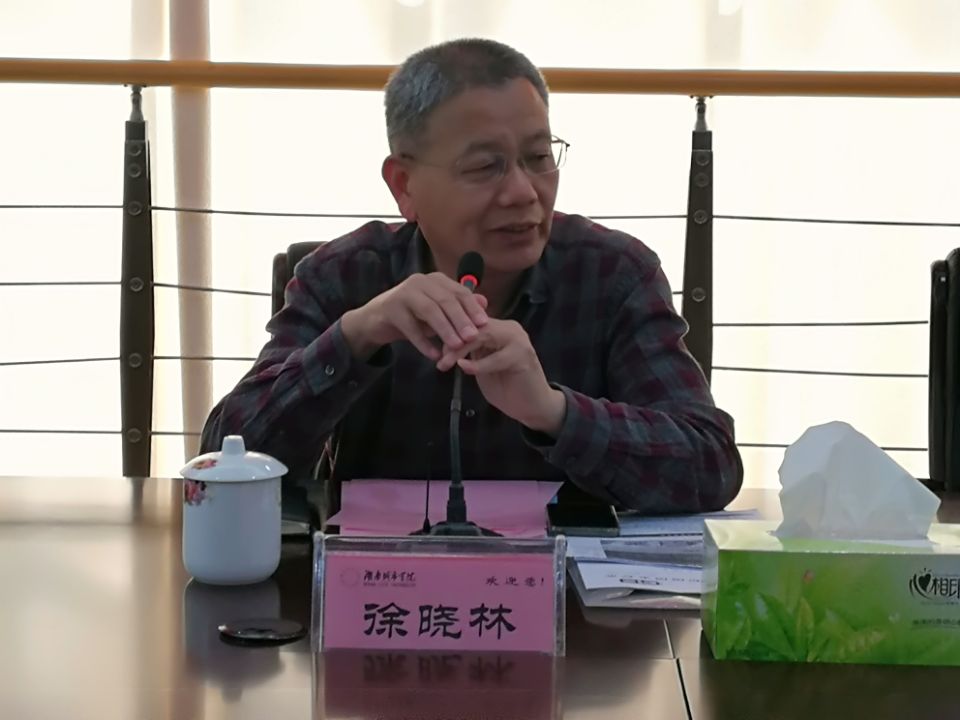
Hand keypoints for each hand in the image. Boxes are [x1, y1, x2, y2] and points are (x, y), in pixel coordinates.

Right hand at [341, 273, 488, 361]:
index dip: (472, 307)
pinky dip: (423, 342)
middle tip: (472, 336)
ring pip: (429, 310)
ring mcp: (403, 293)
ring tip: (456, 346)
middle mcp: (420, 281)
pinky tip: (434, 355)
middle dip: (460, 319)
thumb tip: (485, 303)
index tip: (484, 323)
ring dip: (445, 329)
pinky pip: (410, 327)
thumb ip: (460, 307)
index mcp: (435, 280)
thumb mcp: (438, 311)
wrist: (376, 320)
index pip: (458, 291)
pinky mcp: (390, 308)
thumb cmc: (413, 315)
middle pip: (445, 300)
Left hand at [437, 319, 565, 435]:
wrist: (532, 406)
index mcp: (498, 328)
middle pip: (475, 325)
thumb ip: (469, 351)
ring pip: (484, 335)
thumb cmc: (505, 386)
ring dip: (462, 349)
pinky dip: (479, 364)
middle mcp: (510, 329)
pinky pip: (496, 358)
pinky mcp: (523, 357)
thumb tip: (443, 340)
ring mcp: (518, 341)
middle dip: (453, 338)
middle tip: (439, 355)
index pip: (471, 320)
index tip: (433, 343)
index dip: (450, 328)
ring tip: (447, 362)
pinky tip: (465, 369)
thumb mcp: (481, 364)